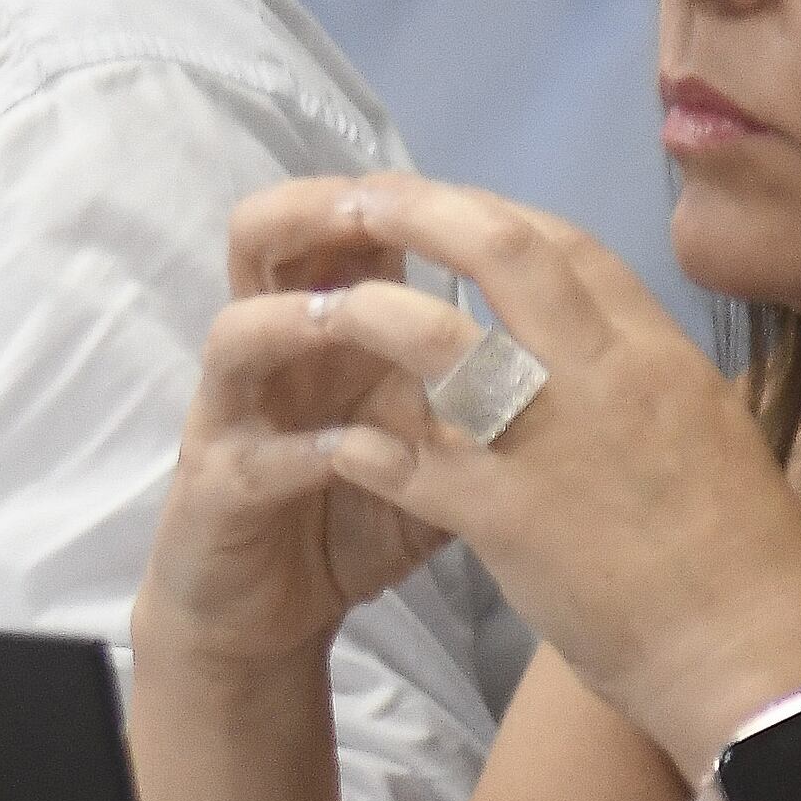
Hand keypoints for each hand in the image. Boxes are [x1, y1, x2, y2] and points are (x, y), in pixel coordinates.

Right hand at [140, 183, 471, 682]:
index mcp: (330, 331)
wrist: (264, 612)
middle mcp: (275, 356)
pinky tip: (348, 452)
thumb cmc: (351, 517)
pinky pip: (254, 458)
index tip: (456, 188)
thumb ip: (475, 388)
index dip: (393, 196)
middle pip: (263, 246)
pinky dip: (303, 450)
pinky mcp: (219, 492)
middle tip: (367, 209)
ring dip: (291, 320)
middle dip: (312, 215)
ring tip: (341, 316)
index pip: (347, 229)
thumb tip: (580, 342)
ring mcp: (237, 419)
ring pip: (238, 336)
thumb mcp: (430, 446)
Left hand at [213, 177, 800, 773]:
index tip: (441, 207)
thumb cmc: (745, 559)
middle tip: (356, 200)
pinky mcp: (508, 518)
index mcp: (659, 356)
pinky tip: (328, 441)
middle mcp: (606, 376)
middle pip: (503, 249)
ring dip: (368, 312)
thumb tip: (603, 358)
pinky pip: (408, 461)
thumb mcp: (707, 434)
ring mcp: (552, 442)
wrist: (764, 659)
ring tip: (315, 310)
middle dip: (419, 210)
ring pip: (439, 338)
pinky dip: (361, 444)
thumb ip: (645, 385)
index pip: (570, 244)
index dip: (492, 211)